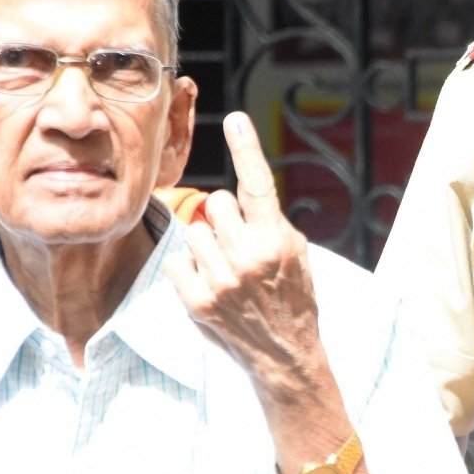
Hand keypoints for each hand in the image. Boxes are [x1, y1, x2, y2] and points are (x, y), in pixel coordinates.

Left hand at [169, 112, 329, 399]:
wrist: (284, 353)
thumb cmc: (292, 296)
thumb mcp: (295, 252)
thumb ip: (268, 220)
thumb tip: (240, 191)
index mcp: (276, 240)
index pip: (258, 185)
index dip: (247, 149)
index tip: (236, 120)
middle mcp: (248, 257)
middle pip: (216, 204)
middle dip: (224, 218)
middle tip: (239, 244)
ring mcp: (221, 280)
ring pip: (194, 231)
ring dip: (206, 244)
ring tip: (226, 269)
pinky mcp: (198, 301)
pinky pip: (178, 261)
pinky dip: (189, 269)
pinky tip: (210, 285)